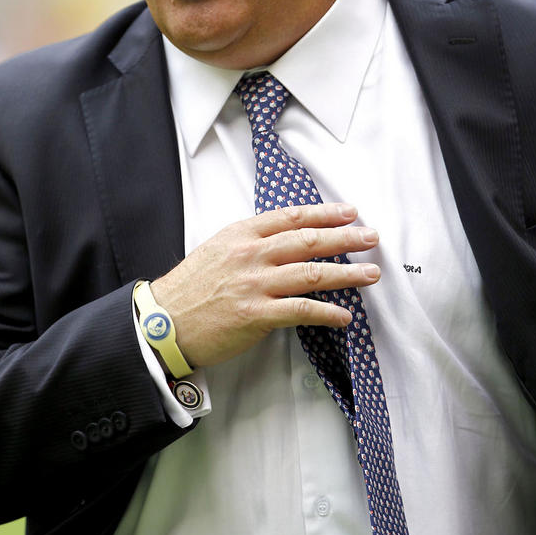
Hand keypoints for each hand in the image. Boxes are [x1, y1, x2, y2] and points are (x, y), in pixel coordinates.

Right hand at [151, 203, 379, 367]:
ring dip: (347, 274)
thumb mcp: (217, 250)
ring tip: (371, 274)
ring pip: (312, 273)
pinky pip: (301, 310)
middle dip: (346, 238)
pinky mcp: (256, 315)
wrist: (163, 322)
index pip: (292, 217)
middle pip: (309, 241)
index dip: (325, 213)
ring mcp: (254, 284)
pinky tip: (344, 316)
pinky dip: (327, 312)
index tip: (350, 212)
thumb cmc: (190, 289)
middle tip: (372, 237)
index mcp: (241, 234)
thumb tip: (285, 242)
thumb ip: (250, 243)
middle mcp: (251, 255)